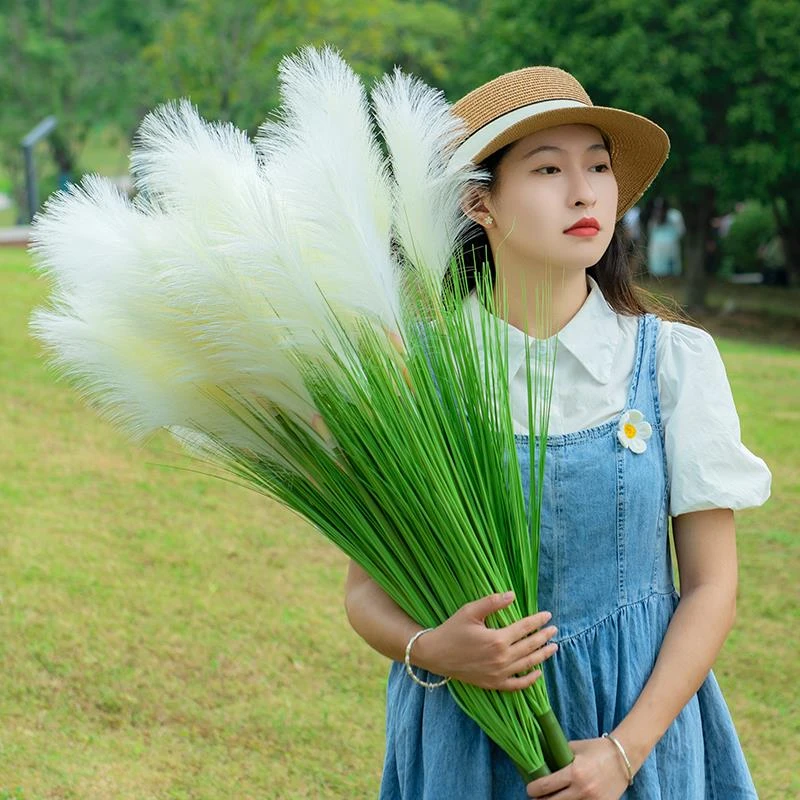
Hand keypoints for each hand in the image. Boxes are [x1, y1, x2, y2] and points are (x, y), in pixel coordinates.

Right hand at [413, 592, 557, 690]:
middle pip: (529, 646)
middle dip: (544, 637)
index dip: (537, 621)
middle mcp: (501, 659)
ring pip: (527, 665)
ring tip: (553, 648)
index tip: (548, 615)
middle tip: (554, 629)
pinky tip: (537, 673)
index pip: (524, 628)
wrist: (435, 654)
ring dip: (542, 656)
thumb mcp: (470, 611)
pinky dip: (529, 680)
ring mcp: (498, 674)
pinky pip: (516, 685)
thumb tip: (512, 595)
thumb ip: (492, 602)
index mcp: (497, 639)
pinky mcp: (492, 684)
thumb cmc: (452, 630)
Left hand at [526, 738, 629, 798]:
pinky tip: (568, 799)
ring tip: (551, 798)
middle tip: (537, 797)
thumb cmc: (597, 749)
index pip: (545, 786)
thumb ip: (558, 754)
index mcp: (574, 772)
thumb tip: (541, 758)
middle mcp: (582, 790)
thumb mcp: (575, 748)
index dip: (533, 789)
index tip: (530, 788)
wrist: (624, 757)